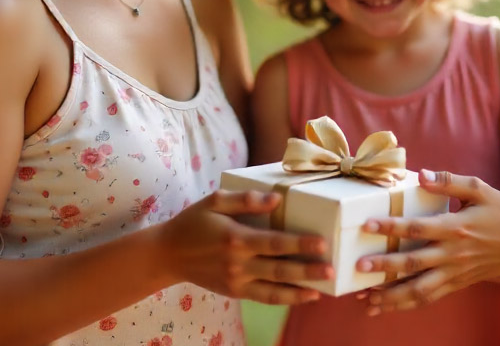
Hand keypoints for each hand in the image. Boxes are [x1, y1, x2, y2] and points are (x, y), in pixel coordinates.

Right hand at [161, 189, 333, 304]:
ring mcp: (236, 281)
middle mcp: (238, 264)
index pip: (274, 243)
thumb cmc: (194, 222)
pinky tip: (301, 296)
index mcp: (236, 238)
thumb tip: (276, 199)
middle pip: (279, 269)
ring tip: (321, 290)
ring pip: (273, 290)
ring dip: (299, 291)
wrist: (168, 254)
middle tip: (331, 268)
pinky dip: (283, 299)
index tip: (321, 243)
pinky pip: (263, 298)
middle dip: (307, 270)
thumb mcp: (215, 201)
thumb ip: (245, 200)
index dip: (299, 244)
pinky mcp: (234, 292)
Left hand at [357, 169, 499, 313]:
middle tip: (359, 265)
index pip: (418, 229)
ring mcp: (454, 272)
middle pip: (413, 263)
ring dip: (391, 295)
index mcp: (456, 227)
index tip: (368, 225)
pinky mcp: (456, 284)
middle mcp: (452, 254)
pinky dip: (406, 304)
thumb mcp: (480, 188)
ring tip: (365, 297)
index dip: (392, 227)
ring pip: (419, 289)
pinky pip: (429, 298)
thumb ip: (449, 180)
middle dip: (384, 266)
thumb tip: (421, 174)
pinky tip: (386, 306)